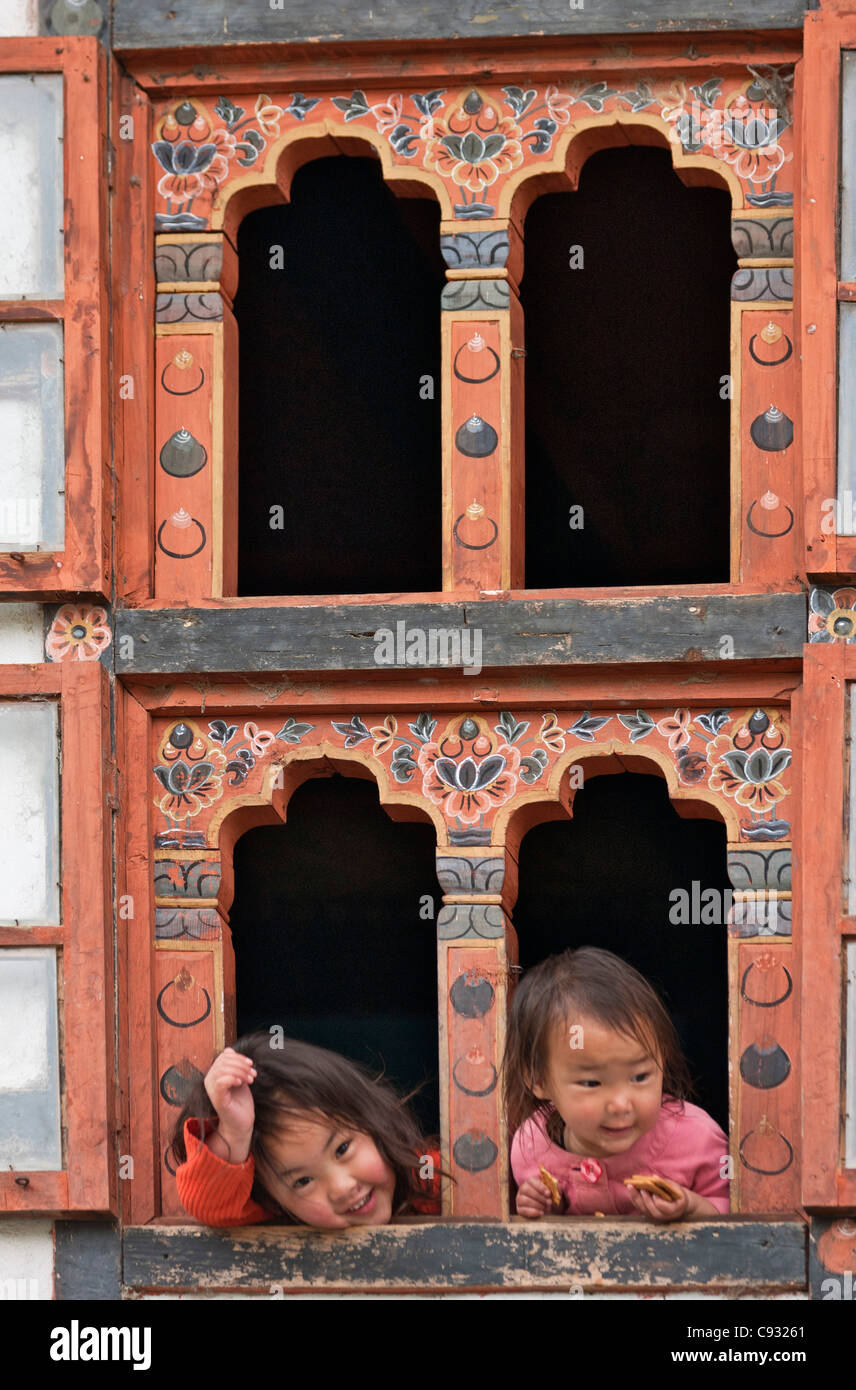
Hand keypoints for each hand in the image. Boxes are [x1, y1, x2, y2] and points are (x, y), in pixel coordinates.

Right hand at [203, 1047, 256, 1161]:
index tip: (250, 1064)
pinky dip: (232, 1078)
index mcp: (215, 1074)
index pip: (224, 1056)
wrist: (242, 1122)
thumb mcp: (239, 1078)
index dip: (239, 1057)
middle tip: (252, 1074)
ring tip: (250, 1079)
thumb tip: (229, 1050)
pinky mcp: (218, 1099)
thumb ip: (234, 1065)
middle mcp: (210, 1081)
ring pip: (223, 1070)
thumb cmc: (240, 1101)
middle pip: (224, 1061)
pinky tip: (241, 1083)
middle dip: (241, 1065)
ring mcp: (212, 1090)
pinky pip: (220, 1082)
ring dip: (240, 1072)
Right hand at [516, 1176, 560, 1217]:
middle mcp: (523, 1189)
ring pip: (524, 1200)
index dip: (540, 1187)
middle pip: (526, 1190)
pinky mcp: (519, 1209)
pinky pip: (523, 1210)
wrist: (549, 1210)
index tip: (548, 1194)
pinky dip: (533, 1212)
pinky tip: (541, 1213)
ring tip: (546, 1208)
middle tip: (549, 1202)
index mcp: (531, 1182)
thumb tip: (557, 1185)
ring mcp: (519, 1199)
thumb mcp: (554, 1192)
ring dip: (536, 1204)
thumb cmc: (550, 1198)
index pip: (531, 1180)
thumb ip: (555, 1188)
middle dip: (539, 1197)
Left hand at [625, 1178, 694, 1222]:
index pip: (666, 1209)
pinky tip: (631, 1189)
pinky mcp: (650, 1214)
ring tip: (630, 1186)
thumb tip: (653, 1178)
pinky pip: (641, 1208)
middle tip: (639, 1189)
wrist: (678, 1203)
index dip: (659, 1202)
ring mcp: (657, 1217)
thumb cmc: (676, 1193)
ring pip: (645, 1211)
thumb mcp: (675, 1187)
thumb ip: (665, 1184)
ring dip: (636, 1198)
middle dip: (645, 1200)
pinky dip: (635, 1199)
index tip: (655, 1194)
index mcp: (675, 1209)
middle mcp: (665, 1216)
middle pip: (653, 1211)